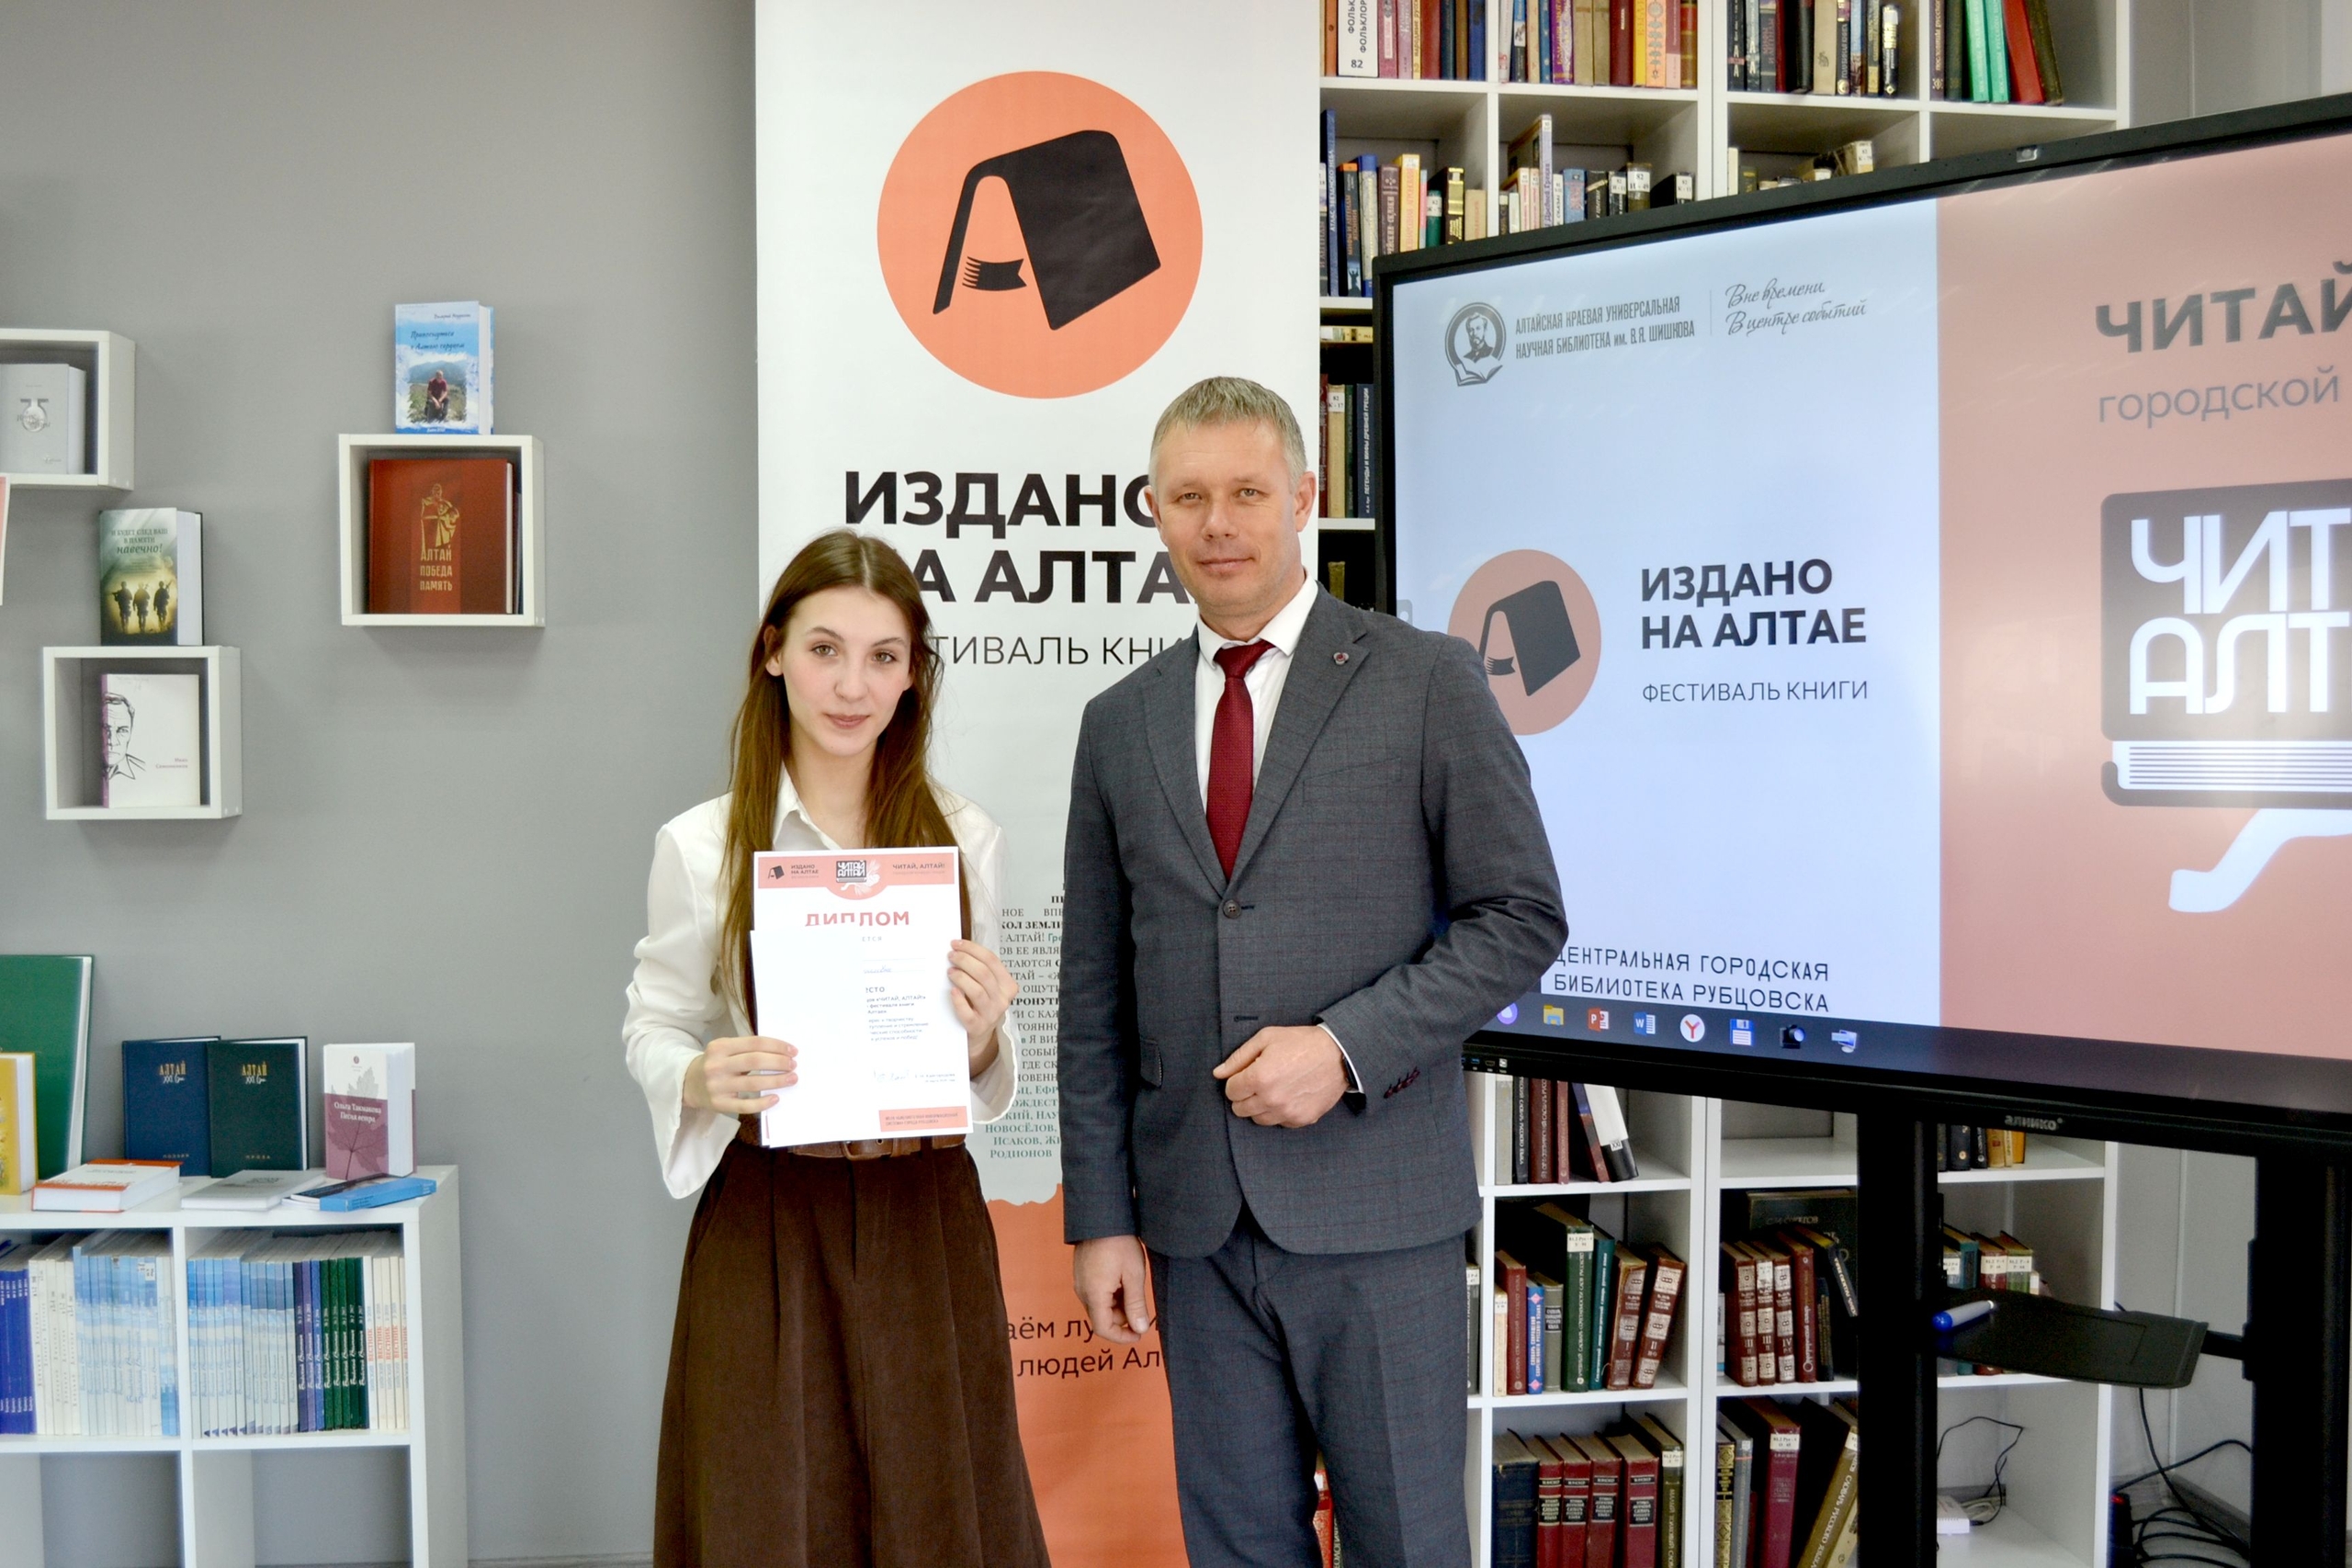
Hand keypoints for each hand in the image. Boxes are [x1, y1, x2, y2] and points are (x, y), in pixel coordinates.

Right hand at [683, 1034, 797, 1114]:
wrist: (688, 1084)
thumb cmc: (715, 1064)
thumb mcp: (724, 1050)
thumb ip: (746, 1049)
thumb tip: (781, 1053)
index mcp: (720, 1047)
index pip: (754, 1043)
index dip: (777, 1046)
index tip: (793, 1051)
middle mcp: (717, 1065)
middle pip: (755, 1061)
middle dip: (779, 1062)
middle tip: (793, 1065)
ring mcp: (717, 1086)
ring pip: (753, 1083)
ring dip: (777, 1080)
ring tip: (792, 1079)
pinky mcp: (719, 1104)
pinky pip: (745, 1105)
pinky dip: (762, 1102)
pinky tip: (776, 1098)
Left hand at [947, 938, 1017, 1076]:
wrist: (978, 1036)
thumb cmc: (978, 1005)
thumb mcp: (987, 987)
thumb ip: (978, 971)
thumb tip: (957, 949)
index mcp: (1007, 985)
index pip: (992, 960)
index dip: (972, 949)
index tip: (956, 943)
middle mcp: (1002, 999)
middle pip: (984, 973)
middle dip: (965, 960)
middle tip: (950, 956)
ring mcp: (991, 1014)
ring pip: (977, 990)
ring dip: (961, 977)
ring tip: (950, 972)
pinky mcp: (977, 1027)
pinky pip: (968, 1012)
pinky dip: (959, 1001)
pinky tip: (952, 992)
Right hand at [1073, 1235, 1153, 1342]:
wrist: (1101, 1215)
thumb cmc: (1119, 1242)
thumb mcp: (1133, 1275)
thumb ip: (1136, 1304)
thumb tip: (1141, 1328)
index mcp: (1094, 1295)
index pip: (1103, 1329)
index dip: (1121, 1337)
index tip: (1139, 1334)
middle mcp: (1082, 1291)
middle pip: (1101, 1318)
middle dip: (1122, 1319)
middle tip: (1142, 1308)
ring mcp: (1080, 1282)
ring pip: (1099, 1306)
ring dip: (1117, 1306)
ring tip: (1134, 1289)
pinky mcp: (1082, 1274)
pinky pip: (1095, 1293)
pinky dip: (1110, 1295)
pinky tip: (1124, 1281)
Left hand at [1213, 1025, 1347, 1127]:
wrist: (1338, 1055)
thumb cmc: (1301, 1043)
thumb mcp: (1267, 1038)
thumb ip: (1239, 1057)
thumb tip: (1218, 1073)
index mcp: (1259, 1077)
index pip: (1230, 1090)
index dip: (1236, 1080)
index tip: (1247, 1074)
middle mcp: (1271, 1099)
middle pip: (1240, 1109)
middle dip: (1244, 1095)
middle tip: (1258, 1082)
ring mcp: (1286, 1112)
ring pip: (1257, 1119)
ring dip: (1260, 1106)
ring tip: (1273, 1089)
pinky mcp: (1301, 1119)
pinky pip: (1279, 1123)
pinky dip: (1279, 1112)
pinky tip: (1288, 1096)